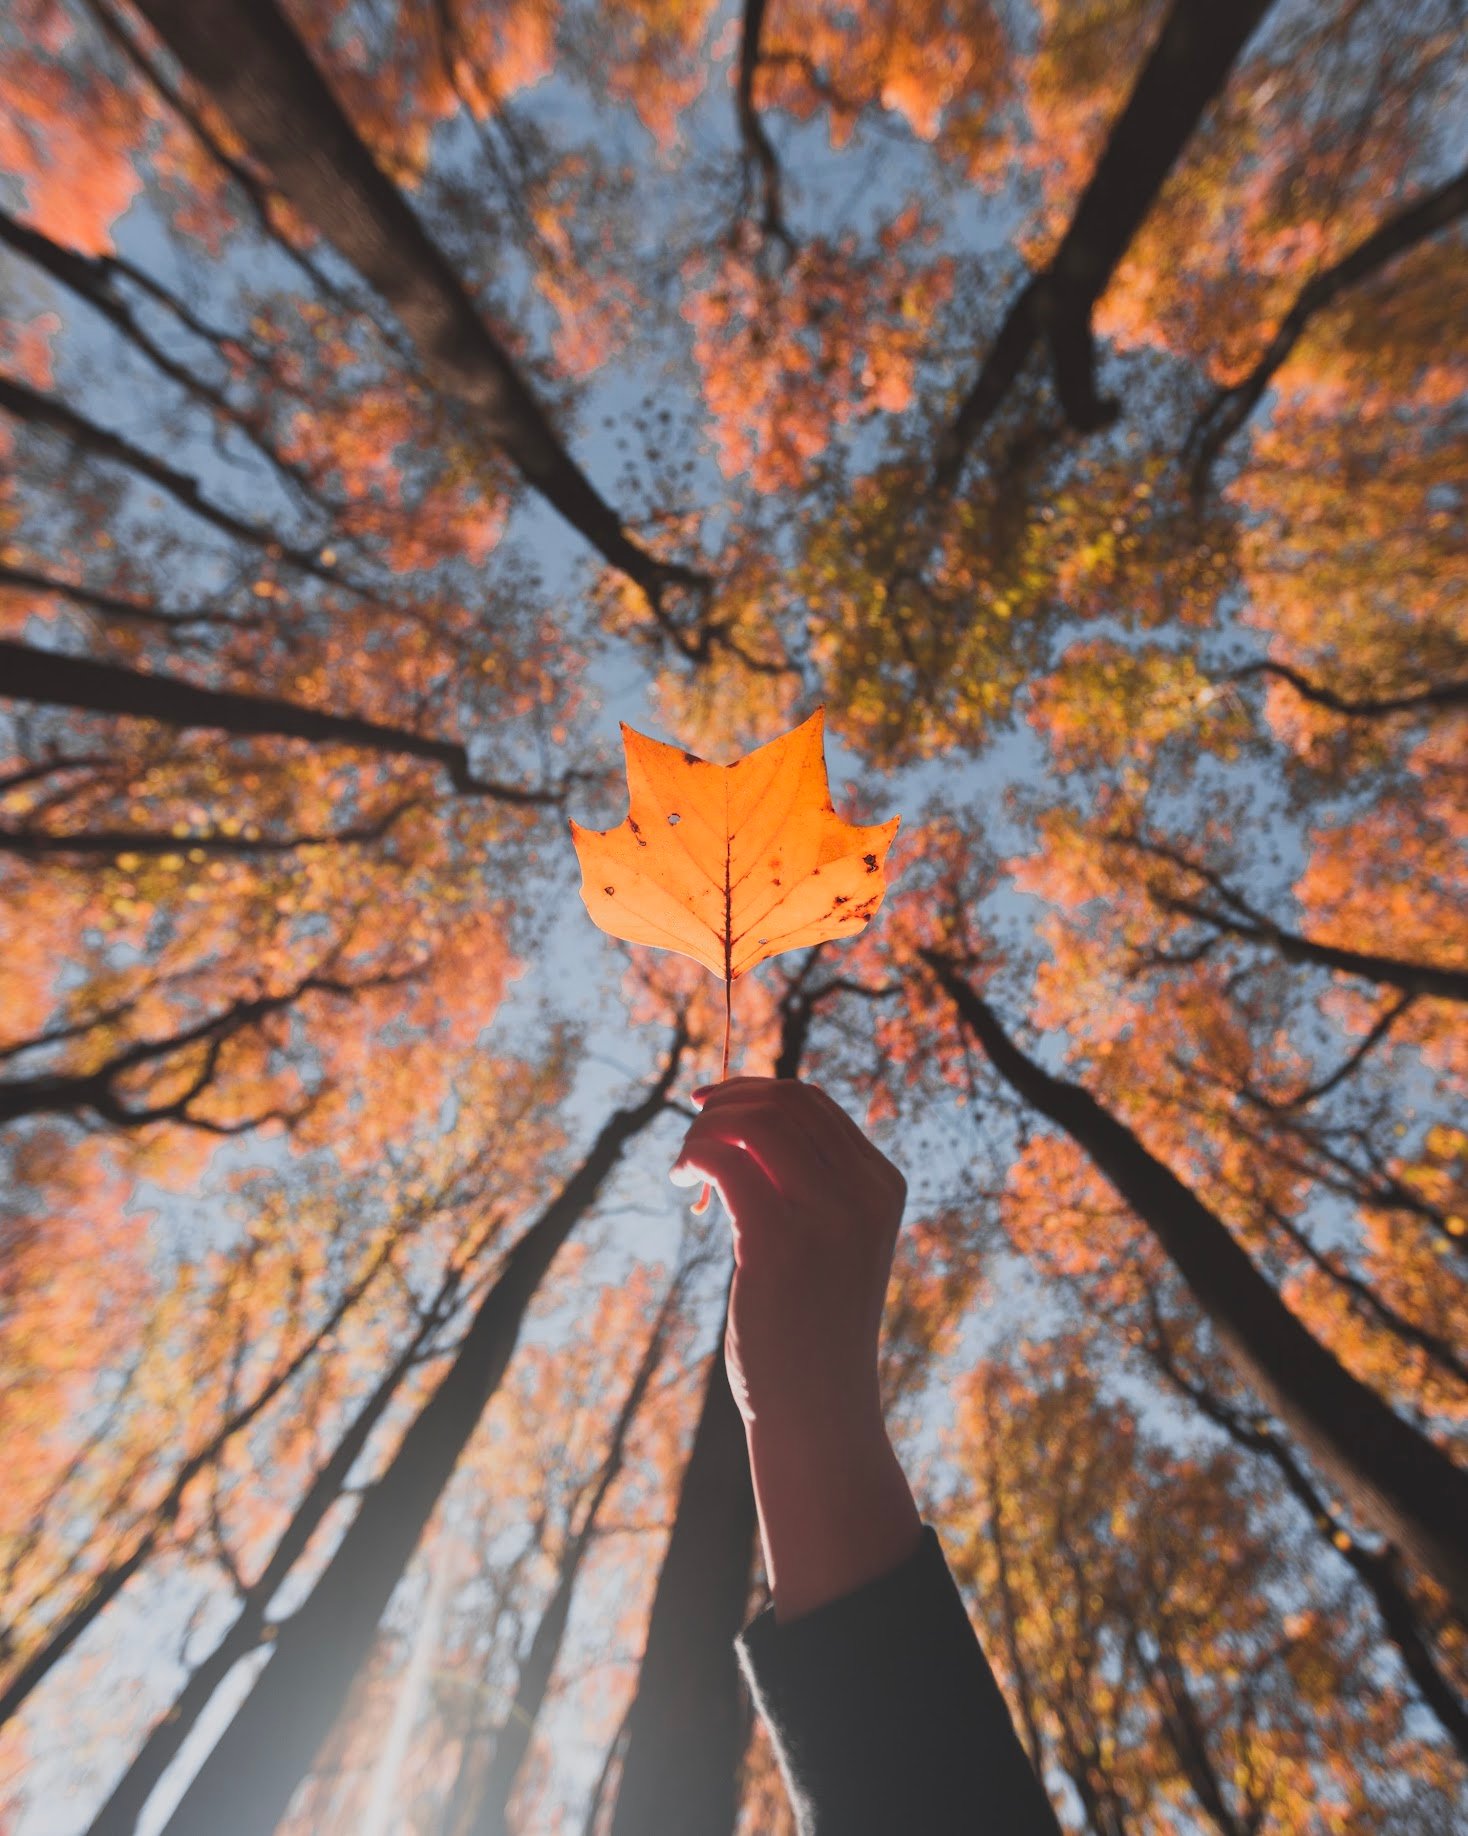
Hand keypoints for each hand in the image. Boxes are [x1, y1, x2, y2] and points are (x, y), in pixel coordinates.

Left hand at [671, 1077, 920, 1620]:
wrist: (820, 1414)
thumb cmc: (814, 1331)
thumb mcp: (833, 1243)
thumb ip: (812, 1185)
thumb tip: (747, 1122)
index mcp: (882, 1186)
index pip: (814, 1102)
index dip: (754, 1090)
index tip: (713, 1104)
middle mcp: (863, 1192)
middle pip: (783, 1101)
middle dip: (726, 1102)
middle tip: (691, 1130)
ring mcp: (825, 1215)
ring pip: (753, 1122)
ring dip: (704, 1131)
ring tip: (684, 1166)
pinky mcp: (778, 1241)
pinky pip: (723, 1161)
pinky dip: (692, 1157)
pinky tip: (682, 1182)